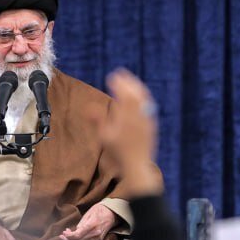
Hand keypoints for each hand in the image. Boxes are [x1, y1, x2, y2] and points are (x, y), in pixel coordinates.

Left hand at [59, 201, 118, 239]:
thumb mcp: (89, 213)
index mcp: (92, 225)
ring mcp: (98, 238)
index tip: (63, 234)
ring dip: (74, 239)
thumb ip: (81, 223)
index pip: (78, 235)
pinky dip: (81, 239)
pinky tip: (76, 235)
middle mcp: (96, 233)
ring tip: (68, 233)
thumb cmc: (100, 210)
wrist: (112, 213)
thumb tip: (74, 231)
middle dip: (69, 238)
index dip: (69, 236)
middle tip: (62, 235)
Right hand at [100, 68, 162, 196]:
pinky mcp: (152, 125)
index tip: (112, 76)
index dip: (119, 84)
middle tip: (120, 73)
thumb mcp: (104, 138)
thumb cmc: (118, 153)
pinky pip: (148, 106)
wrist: (137, 166)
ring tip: (129, 81)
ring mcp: (147, 120)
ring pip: (144, 98)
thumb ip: (98, 120)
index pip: (124, 95)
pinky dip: (142, 96)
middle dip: (128, 81)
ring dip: (136, 87)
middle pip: (135, 94)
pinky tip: (138, 95)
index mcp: (127, 118)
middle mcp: (139, 117)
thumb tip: (87, 107)